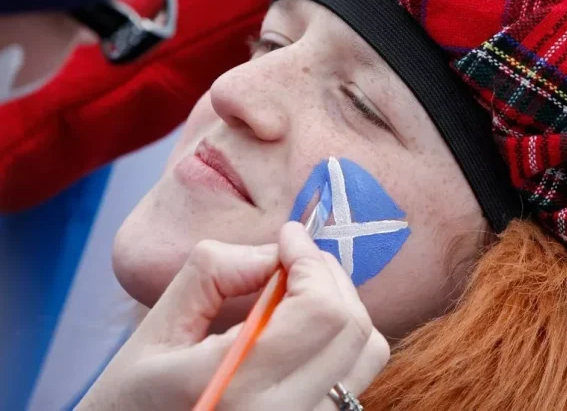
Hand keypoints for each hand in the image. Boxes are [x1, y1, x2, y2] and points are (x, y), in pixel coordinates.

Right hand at [76, 222, 388, 409]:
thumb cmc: (134, 400)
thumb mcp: (157, 331)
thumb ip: (215, 274)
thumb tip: (276, 252)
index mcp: (239, 387)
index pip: (320, 311)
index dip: (310, 261)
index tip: (288, 237)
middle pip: (352, 328)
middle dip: (328, 276)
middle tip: (295, 259)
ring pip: (368, 352)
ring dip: (342, 306)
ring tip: (301, 292)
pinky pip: (358, 376)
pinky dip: (342, 340)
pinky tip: (305, 329)